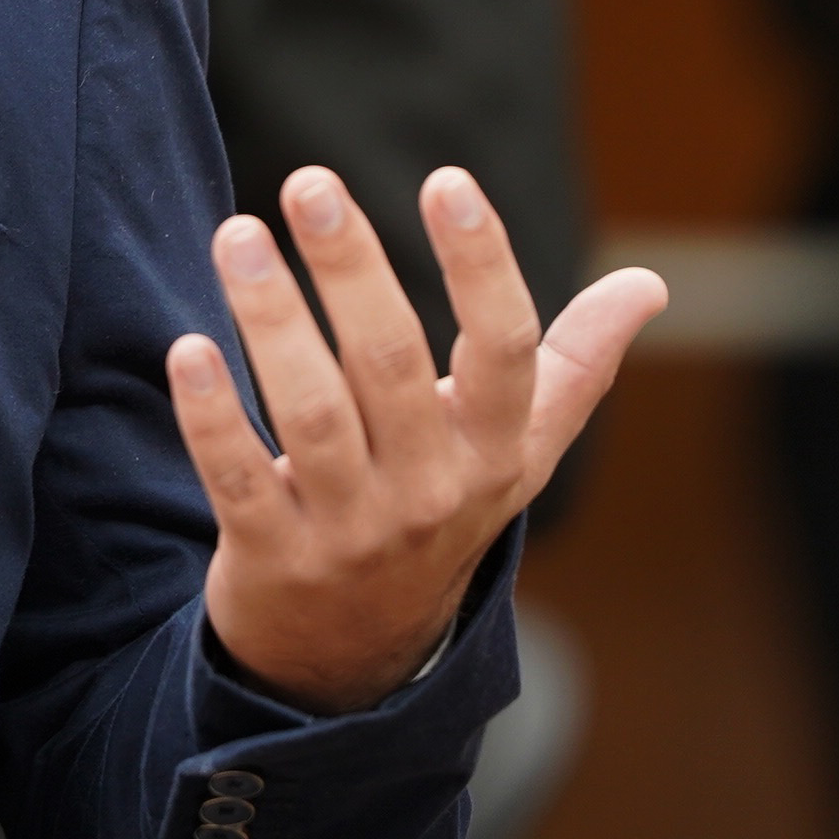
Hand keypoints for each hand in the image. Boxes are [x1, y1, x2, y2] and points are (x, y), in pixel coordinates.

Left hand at [167, 166, 665, 711]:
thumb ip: (574, 364)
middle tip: (309, 183)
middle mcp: (431, 490)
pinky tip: (187, 349)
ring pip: (312, 415)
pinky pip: (239, 480)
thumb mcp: (518, 452)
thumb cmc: (441, 514)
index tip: (447, 180)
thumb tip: (651, 283)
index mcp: (495, 451)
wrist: (361, 657)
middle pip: (392, 364)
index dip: (482, 264)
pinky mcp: (273, 557)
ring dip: (271, 321)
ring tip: (237, 235)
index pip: (506, 350)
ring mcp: (352, 529)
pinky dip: (213, 415)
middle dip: (351, 268)